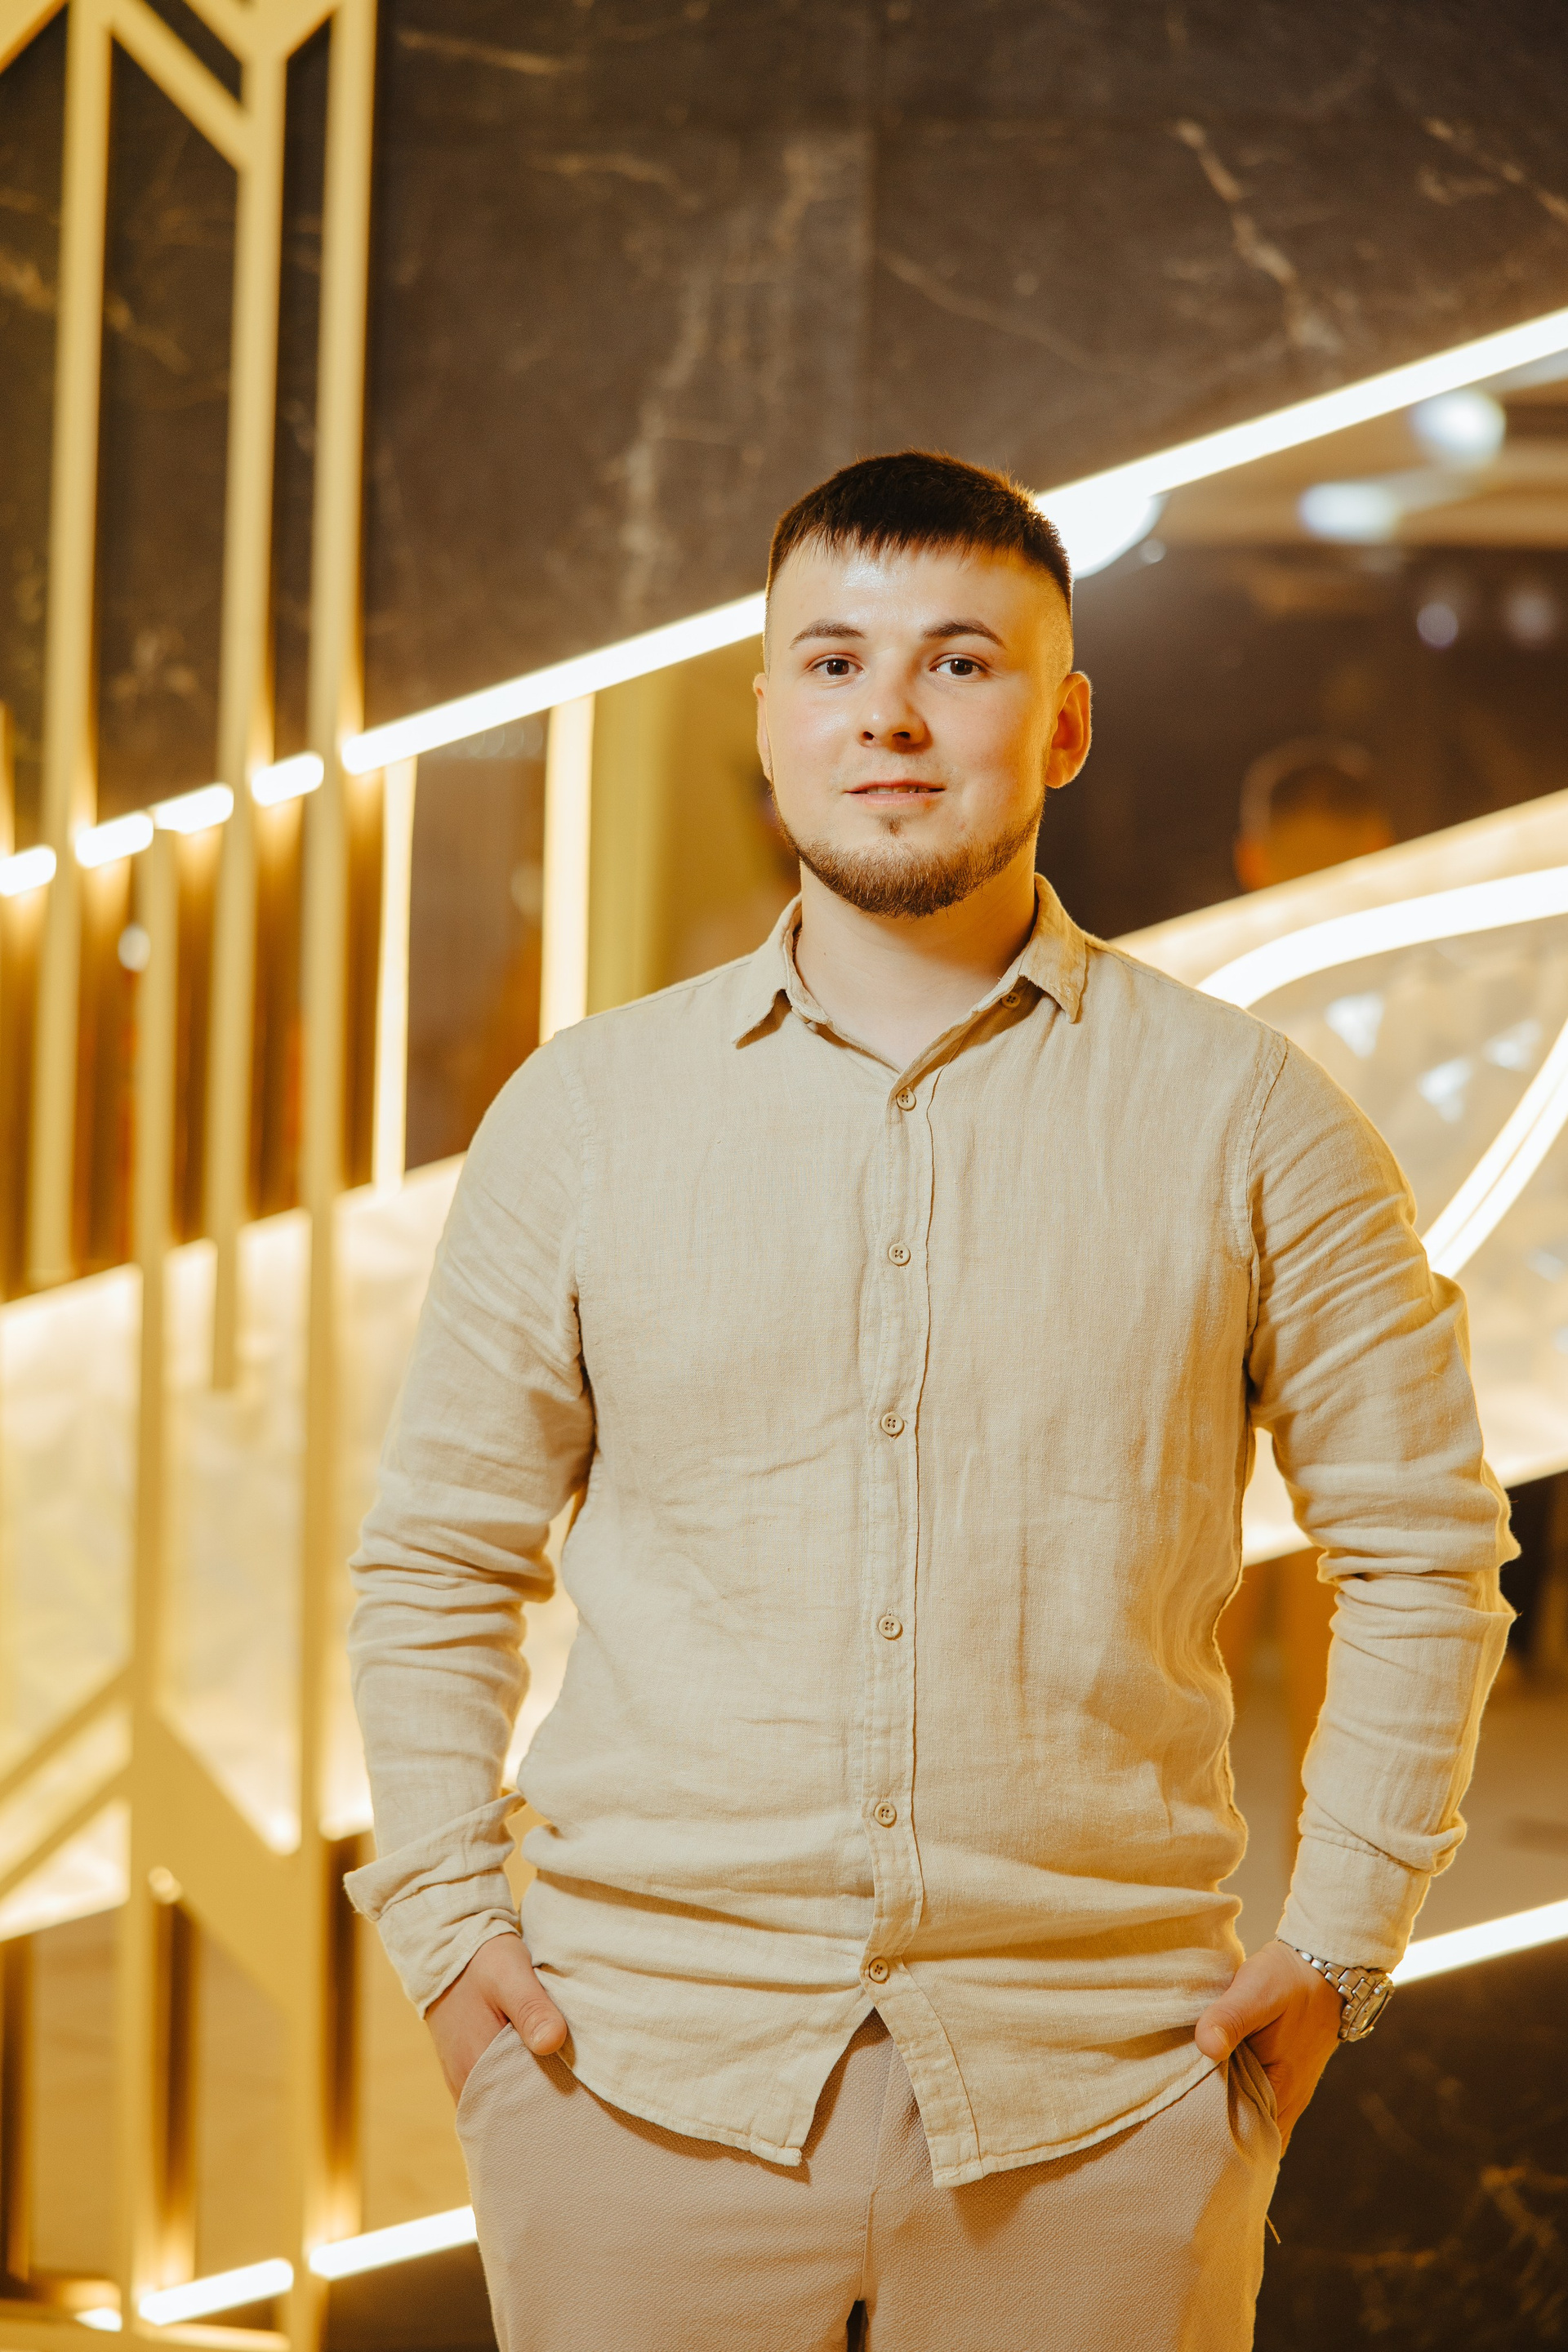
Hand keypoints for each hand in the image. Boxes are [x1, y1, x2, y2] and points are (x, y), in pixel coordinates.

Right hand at [425, 1932, 567, 2101]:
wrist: (448, 1948)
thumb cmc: (483, 1961)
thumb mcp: (510, 1975)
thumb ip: (531, 2009)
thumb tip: (553, 2042)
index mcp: (476, 2067)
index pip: (517, 2110)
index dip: (548, 2109)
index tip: (577, 2105)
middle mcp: (466, 2082)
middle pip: (511, 2112)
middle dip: (541, 2109)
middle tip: (578, 2102)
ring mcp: (464, 2078)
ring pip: (502, 2104)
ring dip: (528, 2098)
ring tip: (563, 2090)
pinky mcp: (466, 2068)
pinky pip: (494, 2093)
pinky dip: (515, 2089)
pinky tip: (539, 2075)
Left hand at [1194, 1938, 1341, 2147]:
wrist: (1327, 1968)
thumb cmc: (1290, 1980)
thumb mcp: (1256, 1991)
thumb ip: (1230, 2018)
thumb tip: (1206, 2046)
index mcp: (1282, 2090)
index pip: (1245, 2139)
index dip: (1212, 2142)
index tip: (1179, 2136)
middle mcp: (1288, 2101)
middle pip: (1247, 2137)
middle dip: (1214, 2136)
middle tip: (1173, 2131)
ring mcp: (1288, 2093)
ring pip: (1252, 2121)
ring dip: (1225, 2118)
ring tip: (1185, 2113)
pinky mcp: (1283, 2079)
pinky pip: (1258, 2104)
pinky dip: (1237, 2102)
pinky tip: (1211, 2090)